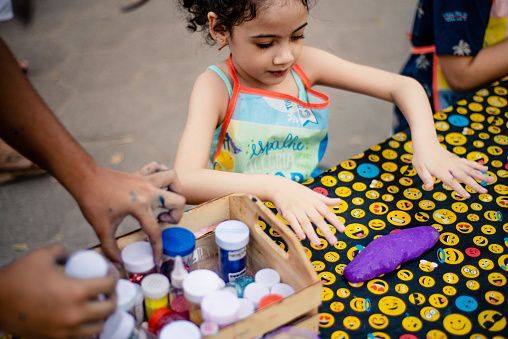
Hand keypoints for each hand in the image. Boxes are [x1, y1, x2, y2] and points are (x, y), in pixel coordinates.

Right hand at [0, 244, 117, 337]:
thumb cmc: (19, 277)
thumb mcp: (43, 255)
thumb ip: (64, 251)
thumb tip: (75, 256)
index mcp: (76, 291)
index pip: (109, 284)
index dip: (114, 275)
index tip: (110, 270)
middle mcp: (75, 314)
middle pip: (109, 308)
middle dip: (113, 296)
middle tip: (108, 288)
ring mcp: (66, 330)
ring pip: (98, 327)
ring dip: (103, 315)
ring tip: (99, 304)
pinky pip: (81, 336)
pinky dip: (87, 327)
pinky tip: (84, 317)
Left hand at [75, 161, 185, 265]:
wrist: (85, 178)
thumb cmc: (92, 201)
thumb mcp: (101, 228)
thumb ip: (110, 248)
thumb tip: (118, 263)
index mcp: (140, 207)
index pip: (156, 232)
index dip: (158, 249)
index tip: (157, 259)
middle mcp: (148, 192)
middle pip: (178, 201)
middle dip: (176, 215)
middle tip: (162, 220)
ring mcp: (146, 180)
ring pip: (173, 178)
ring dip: (174, 190)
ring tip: (165, 201)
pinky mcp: (140, 173)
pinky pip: (159, 168)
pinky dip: (162, 174)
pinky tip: (157, 184)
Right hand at [268, 176, 344, 246]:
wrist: (279, 187)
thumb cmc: (298, 192)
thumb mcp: (313, 194)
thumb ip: (325, 200)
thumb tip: (339, 201)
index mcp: (314, 201)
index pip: (327, 211)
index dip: (335, 220)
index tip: (342, 230)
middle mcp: (306, 205)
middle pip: (318, 219)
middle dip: (326, 231)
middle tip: (334, 242)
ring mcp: (296, 209)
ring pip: (305, 223)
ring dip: (312, 234)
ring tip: (318, 244)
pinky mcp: (287, 213)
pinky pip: (293, 222)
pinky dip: (297, 230)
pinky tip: (302, 238)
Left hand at [412, 142, 493, 197]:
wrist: (425, 142)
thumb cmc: (420, 157)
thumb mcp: (419, 168)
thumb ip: (425, 178)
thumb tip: (428, 187)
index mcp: (441, 170)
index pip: (451, 182)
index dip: (459, 189)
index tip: (467, 196)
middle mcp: (450, 166)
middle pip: (464, 176)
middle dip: (475, 184)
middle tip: (485, 192)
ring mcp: (454, 162)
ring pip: (470, 169)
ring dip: (481, 175)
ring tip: (492, 180)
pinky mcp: (456, 159)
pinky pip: (468, 163)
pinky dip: (477, 166)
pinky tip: (486, 169)